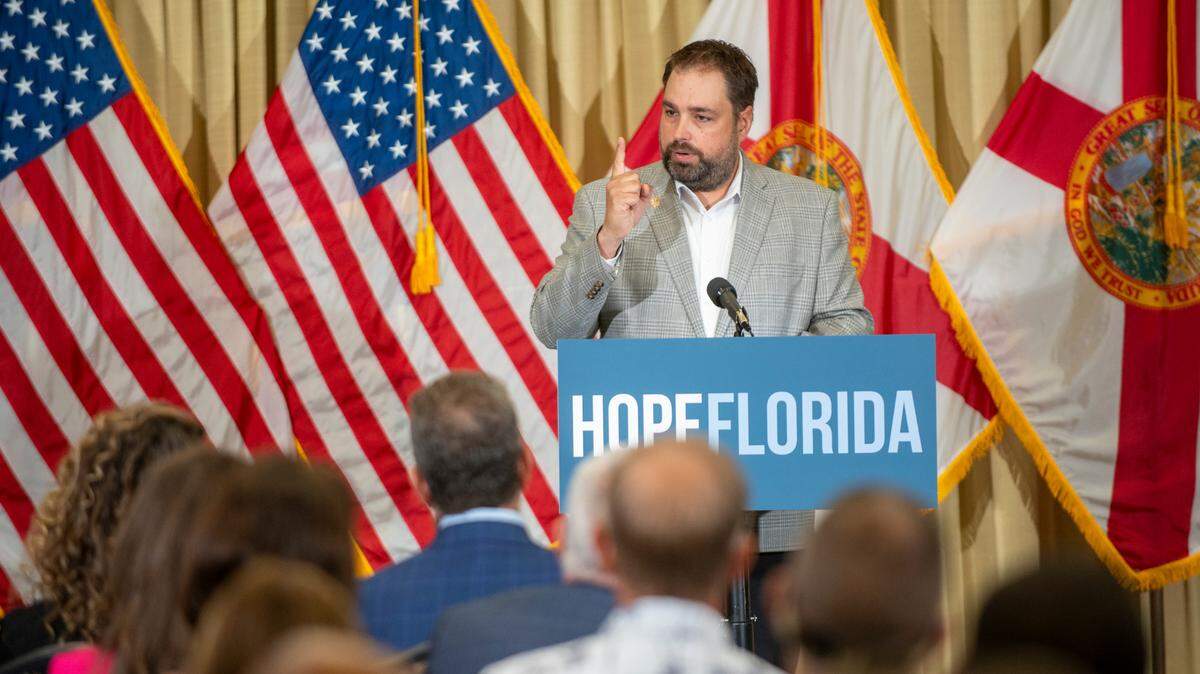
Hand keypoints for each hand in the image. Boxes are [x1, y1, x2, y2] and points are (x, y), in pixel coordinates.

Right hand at [599, 137, 652, 257]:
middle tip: (630, 201)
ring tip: (628, 205)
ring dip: (636, 198)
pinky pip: (634, 195)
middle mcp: (612, 183)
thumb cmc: (627, 214)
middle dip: (638, 190)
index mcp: (617, 182)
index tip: (621, 139)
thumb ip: (644, 191)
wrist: (617, 229)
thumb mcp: (640, 201)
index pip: (618, 163)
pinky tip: (626, 208)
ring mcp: (612, 190)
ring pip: (636, 186)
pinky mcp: (615, 198)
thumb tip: (645, 186)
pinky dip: (634, 203)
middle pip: (636, 177)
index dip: (620, 151)